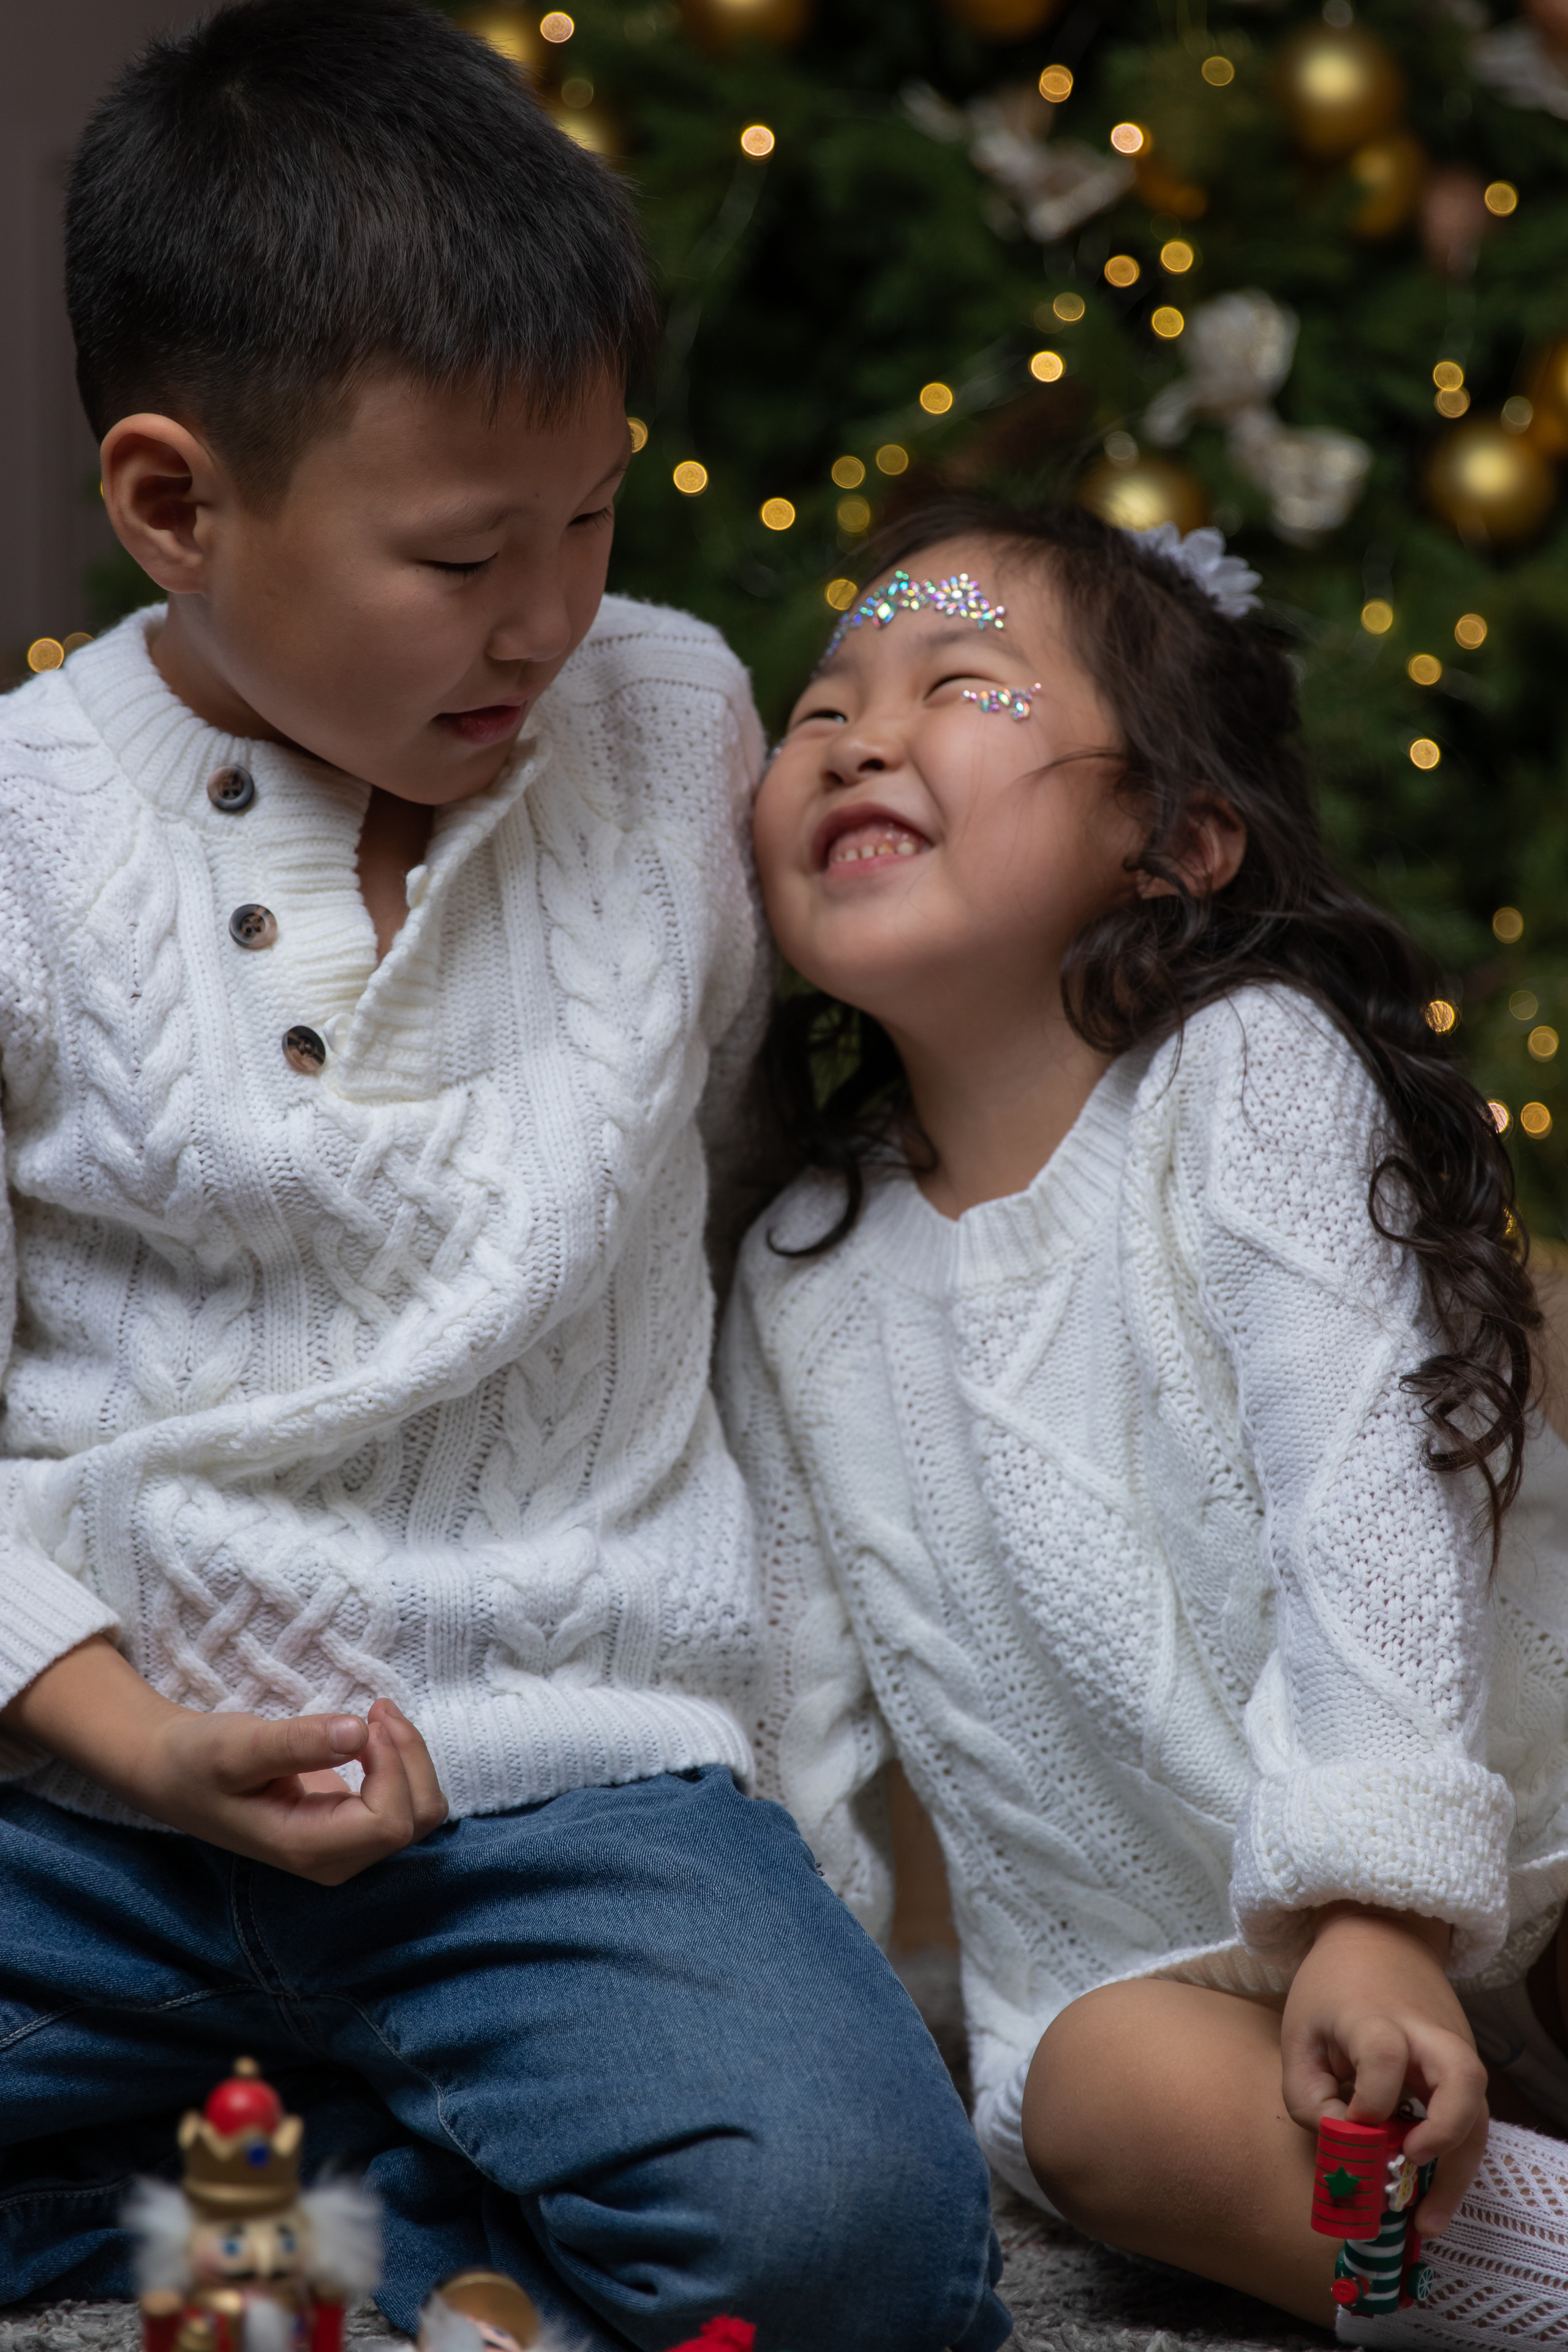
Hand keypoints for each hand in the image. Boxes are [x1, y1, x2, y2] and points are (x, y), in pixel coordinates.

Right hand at [1, 1636, 446, 1884]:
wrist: (174, 1773)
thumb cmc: (199, 1760)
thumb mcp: (237, 1746)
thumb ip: (296, 1744)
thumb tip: (358, 1733)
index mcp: (308, 1849)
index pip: (391, 1823)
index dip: (394, 1766)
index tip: (366, 1719)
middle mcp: (334, 1859)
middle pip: (417, 1820)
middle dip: (411, 1758)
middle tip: (377, 1708)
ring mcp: (344, 1847)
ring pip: (419, 1813)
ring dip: (411, 1759)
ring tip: (376, 1714)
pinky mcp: (348, 1827)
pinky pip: (402, 1802)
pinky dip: (401, 1764)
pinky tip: (371, 1733)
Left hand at [1280, 1902, 1488, 2237]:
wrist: (1379, 1937)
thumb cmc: (1331, 1990)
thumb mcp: (1297, 2033)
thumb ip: (1306, 2096)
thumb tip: (1341, 2144)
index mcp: (1375, 2015)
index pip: (1384, 2054)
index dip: (1368, 2099)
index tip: (1347, 2120)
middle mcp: (1427, 2033)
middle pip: (1461, 2080)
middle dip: (1443, 2134)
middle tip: (1410, 2164)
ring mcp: (1454, 2049)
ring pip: (1478, 2113)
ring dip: (1457, 2171)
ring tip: (1427, 2222)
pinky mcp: (1464, 2067)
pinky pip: (1470, 2119)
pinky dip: (1455, 2160)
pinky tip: (1432, 2196)